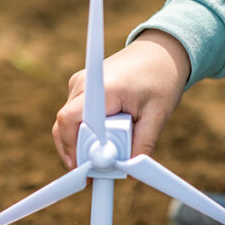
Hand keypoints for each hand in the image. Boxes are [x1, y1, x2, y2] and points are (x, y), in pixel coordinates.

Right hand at [53, 29, 190, 168]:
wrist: (161, 51)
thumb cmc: (160, 80)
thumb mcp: (157, 115)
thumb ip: (143, 144)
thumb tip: (129, 173)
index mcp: (102, 88)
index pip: (69, 120)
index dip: (71, 148)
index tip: (83, 169)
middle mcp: (83, 84)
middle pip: (64, 126)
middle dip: (77, 152)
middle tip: (94, 172)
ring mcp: (79, 85)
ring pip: (68, 124)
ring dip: (82, 143)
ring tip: (103, 155)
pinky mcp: (80, 89)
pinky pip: (75, 118)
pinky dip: (85, 133)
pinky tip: (102, 142)